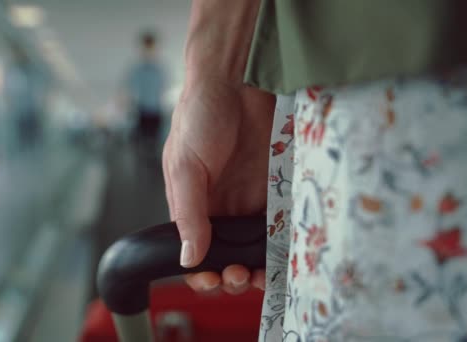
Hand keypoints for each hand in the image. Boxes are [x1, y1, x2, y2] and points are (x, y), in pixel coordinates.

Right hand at [163, 76, 274, 293]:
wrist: (235, 81)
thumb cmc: (199, 115)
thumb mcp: (184, 166)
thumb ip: (188, 213)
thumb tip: (188, 256)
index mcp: (190, 204)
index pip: (193, 249)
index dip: (200, 272)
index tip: (212, 282)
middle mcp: (218, 206)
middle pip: (224, 254)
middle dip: (230, 274)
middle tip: (239, 276)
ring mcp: (246, 199)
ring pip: (252, 247)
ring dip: (255, 266)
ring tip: (260, 273)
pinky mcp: (271, 189)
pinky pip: (276, 225)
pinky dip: (279, 244)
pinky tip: (282, 254)